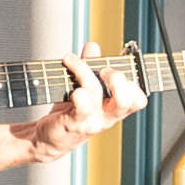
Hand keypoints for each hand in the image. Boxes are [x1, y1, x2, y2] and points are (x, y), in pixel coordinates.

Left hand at [15, 49, 144, 164]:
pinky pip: (81, 106)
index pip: (138, 99)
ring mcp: (91, 121)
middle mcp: (107, 117)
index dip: (133, 83)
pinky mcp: (73, 123)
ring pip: (96, 93)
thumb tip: (93, 46)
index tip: (116, 68)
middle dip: (117, 78)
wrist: (46, 139)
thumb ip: (91, 66)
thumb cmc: (69, 113)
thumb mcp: (84, 88)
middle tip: (103, 70)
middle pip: (127, 100)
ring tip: (71, 61)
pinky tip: (69, 87)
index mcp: (114, 109)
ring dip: (83, 71)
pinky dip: (77, 93)